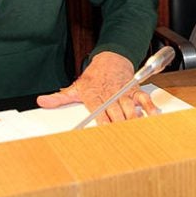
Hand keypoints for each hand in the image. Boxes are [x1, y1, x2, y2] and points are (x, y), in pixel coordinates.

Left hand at [36, 51, 158, 123]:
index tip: (105, 132)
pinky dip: (149, 107)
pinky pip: (144, 99)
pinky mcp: (135, 90)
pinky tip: (152, 116)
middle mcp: (111, 94)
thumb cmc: (94, 76)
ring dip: (134, 119)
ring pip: (130, 107)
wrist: (112, 58)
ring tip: (137, 130)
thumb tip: (42, 101)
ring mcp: (124, 92)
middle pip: (116, 113)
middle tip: (123, 138)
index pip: (99, 112)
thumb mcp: (76, 86)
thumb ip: (60, 97)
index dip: (103, 123)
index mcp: (95, 95)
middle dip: (120, 125)